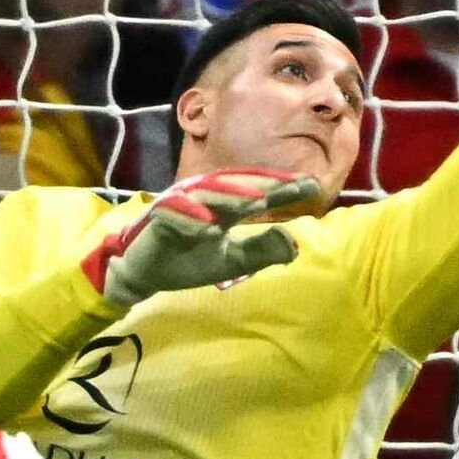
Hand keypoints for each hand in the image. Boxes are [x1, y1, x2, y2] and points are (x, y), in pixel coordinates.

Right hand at [84, 166, 332, 308]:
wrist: (144, 275)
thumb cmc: (187, 262)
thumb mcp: (232, 261)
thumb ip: (261, 251)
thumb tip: (295, 243)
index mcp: (225, 206)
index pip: (259, 193)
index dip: (285, 189)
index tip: (313, 187)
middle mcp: (205, 199)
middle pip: (238, 185)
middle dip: (265, 183)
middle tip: (293, 185)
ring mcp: (181, 206)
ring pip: (208, 195)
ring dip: (231, 195)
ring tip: (257, 199)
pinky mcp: (158, 219)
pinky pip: (175, 216)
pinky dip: (191, 220)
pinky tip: (208, 227)